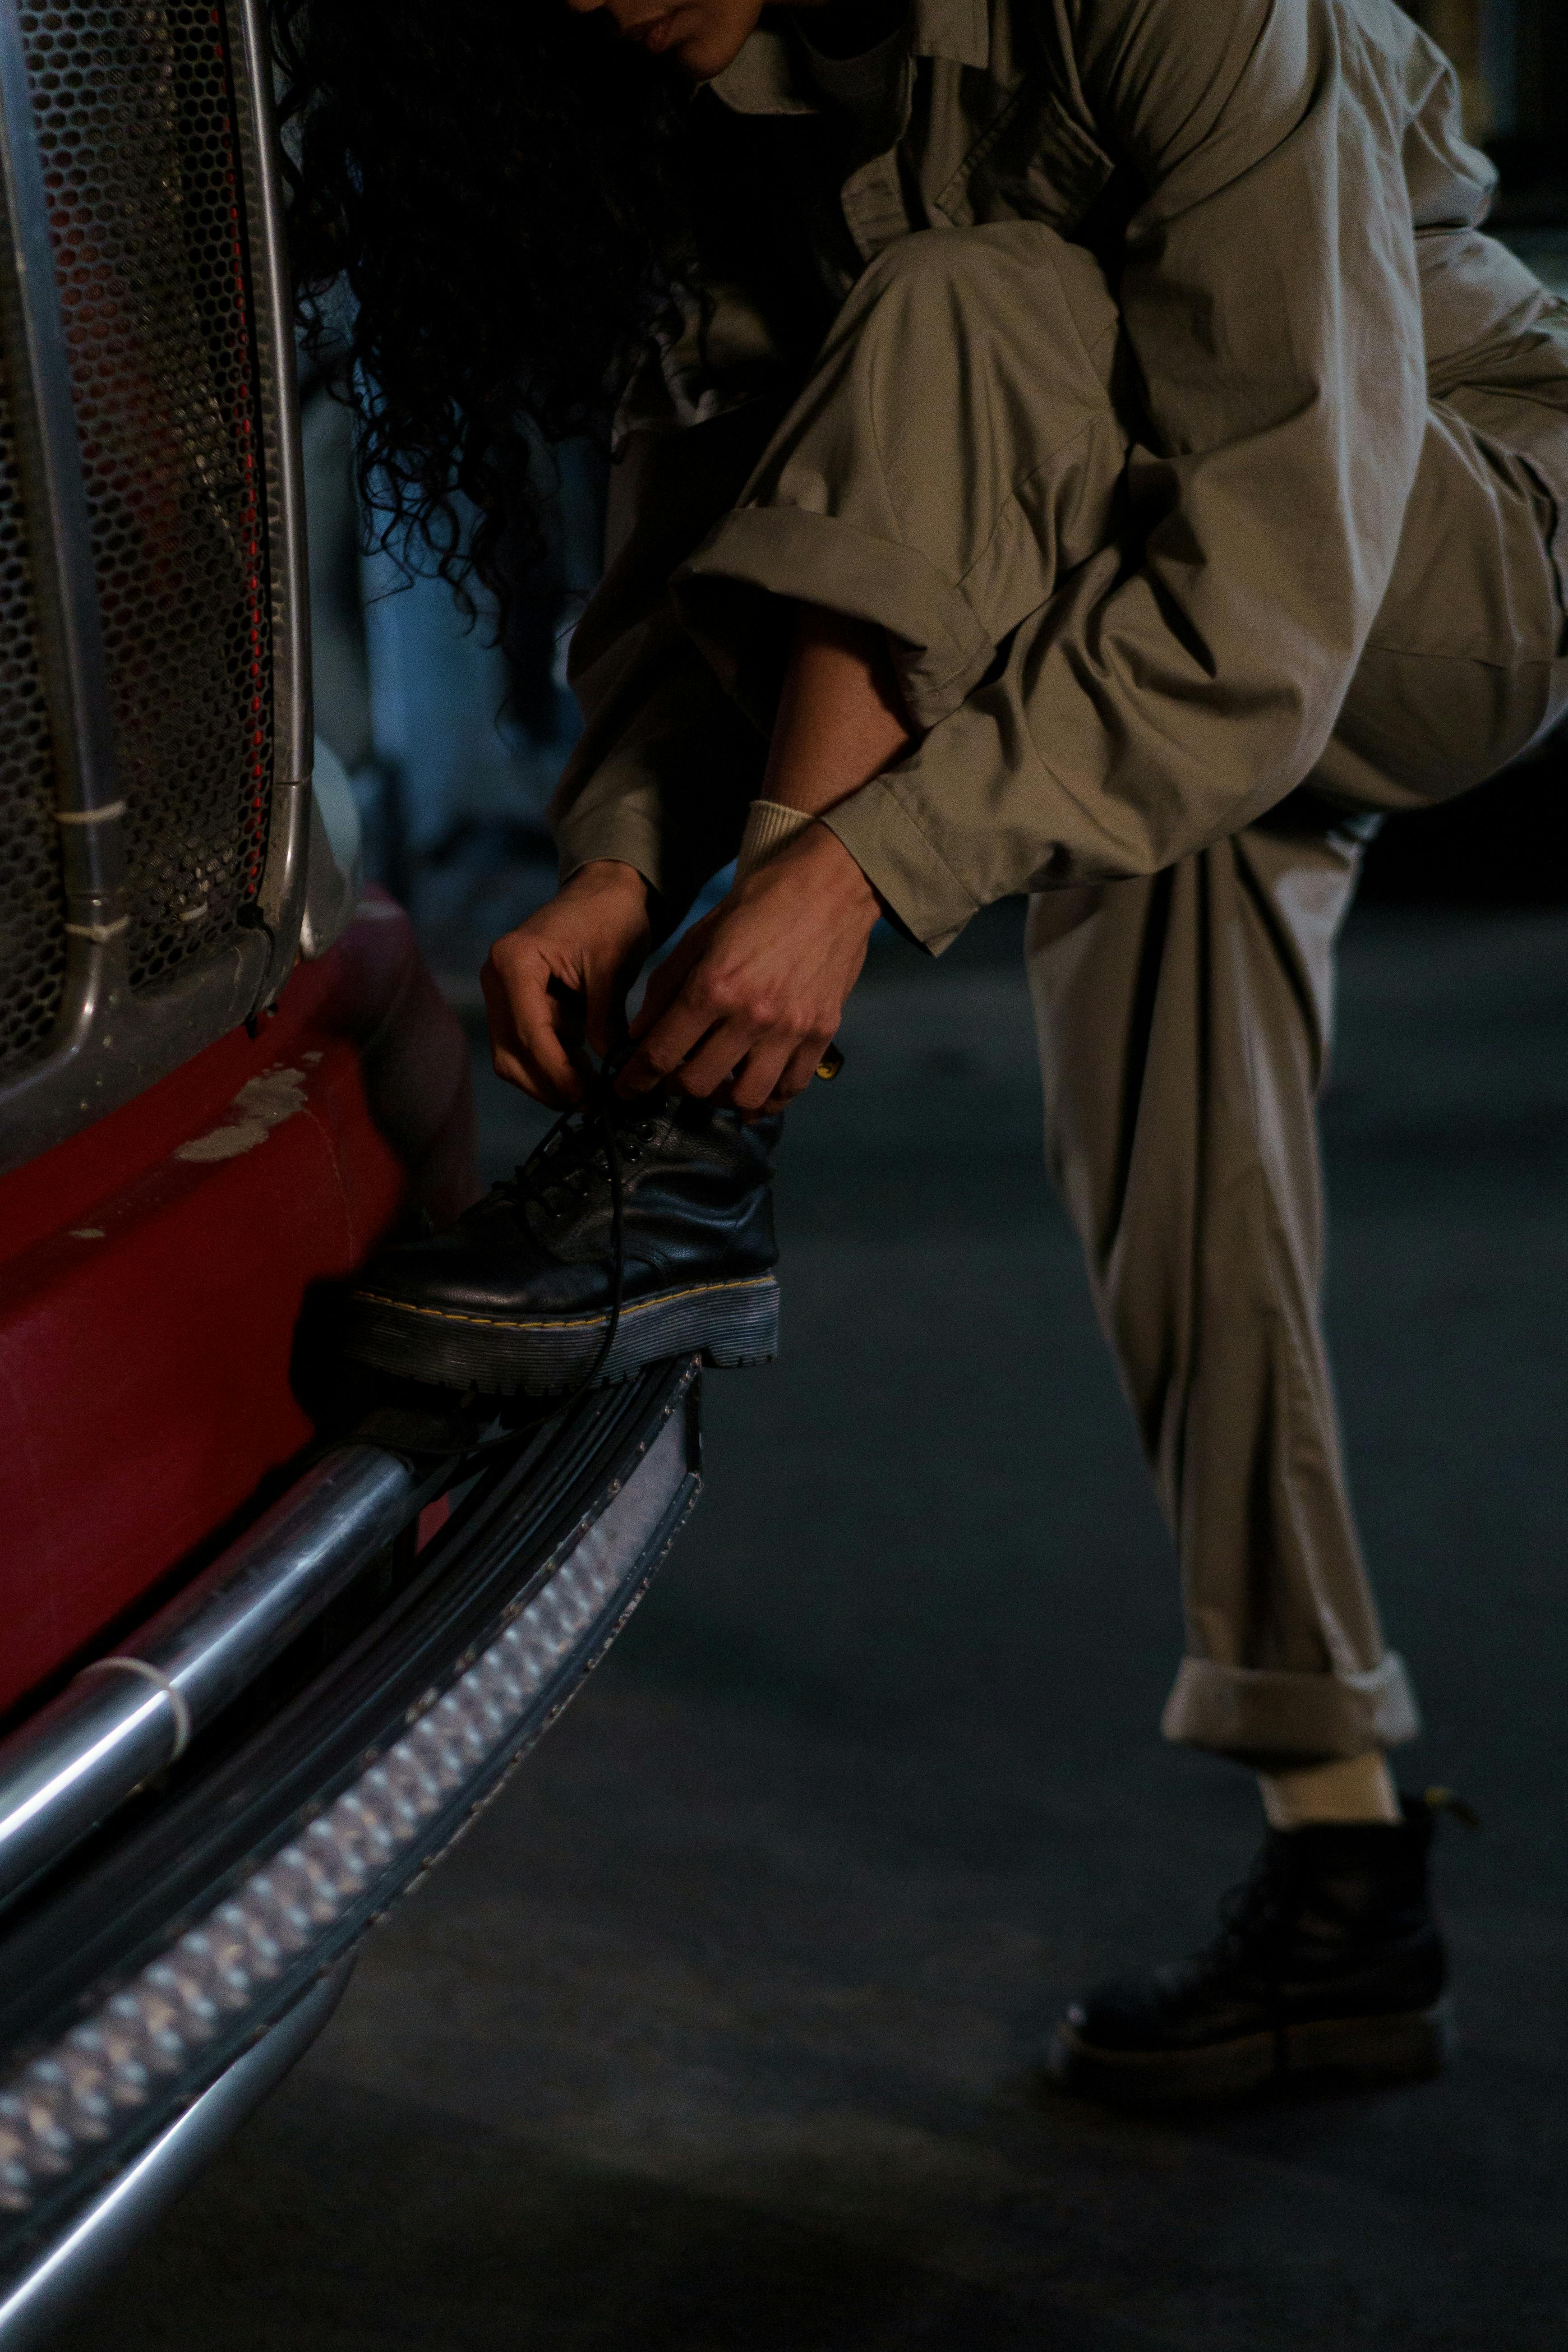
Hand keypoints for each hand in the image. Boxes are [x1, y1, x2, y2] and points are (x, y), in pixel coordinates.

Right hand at [482, 860, 651, 1105]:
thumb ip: (605, 1020)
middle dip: (548, 1084)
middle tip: (590, 1101)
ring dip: (547, 1079)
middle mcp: (495, 978)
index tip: (589, 1095)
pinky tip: (581, 1071)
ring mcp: (499, 992)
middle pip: (510, 1053)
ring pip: (511, 1057)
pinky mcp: (512, 1003)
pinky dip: (549, 1064)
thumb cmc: (610, 919)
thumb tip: (611, 1070)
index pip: (529, 1033)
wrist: (603, 893)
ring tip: (589, 1090)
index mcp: (514, 961)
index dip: (558, 1072)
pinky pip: (522, 1047)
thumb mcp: (613, 968)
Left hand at [618, 824, 878, 1115]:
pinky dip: (769, 1098)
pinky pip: (791, 1087)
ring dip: (722, 1098)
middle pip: (698, 1083)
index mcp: (713, 986)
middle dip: (675, 1084)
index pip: (661, 1053)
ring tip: (716, 1082)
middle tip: (674, 1071)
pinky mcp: (822, 1033)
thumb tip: (640, 1034)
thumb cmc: (763, 901)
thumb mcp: (700, 934)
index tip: (626, 1088)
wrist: (832, 883)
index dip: (635, 1079)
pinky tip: (755, 1089)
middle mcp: (752, 1015)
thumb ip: (665, 987)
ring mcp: (791, 1029)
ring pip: (747, 1098)